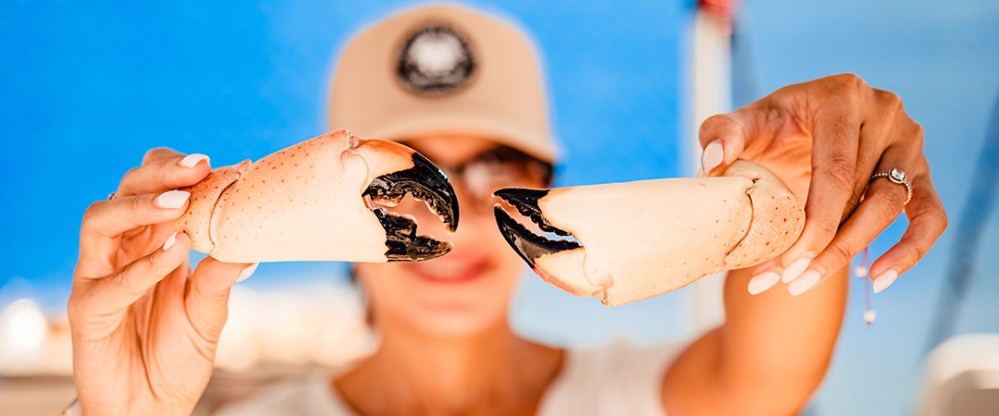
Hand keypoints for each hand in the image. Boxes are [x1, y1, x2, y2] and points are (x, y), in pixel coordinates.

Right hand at [69, 149, 254, 414]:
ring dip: (140, 206)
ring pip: (99, 221)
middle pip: (122, 192)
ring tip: (180, 204)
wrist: (153, 410)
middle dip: (158, 174)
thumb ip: (220, 278)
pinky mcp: (87, 311)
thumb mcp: (209, 313)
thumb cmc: (177, 357)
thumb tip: (249, 244)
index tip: (212, 163)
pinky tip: (175, 251)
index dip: (174, 170)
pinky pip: (109, 282)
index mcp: (148, 242)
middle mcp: (119, 252)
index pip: (150, 187)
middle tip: (197, 168)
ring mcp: (98, 278)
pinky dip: (144, 264)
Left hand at [698, 73, 946, 295]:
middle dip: (824, 245)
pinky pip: (931, 217)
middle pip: (862, 193)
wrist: (792, 137)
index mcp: (842, 95)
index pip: (837, 170)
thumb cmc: (767, 131)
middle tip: (788, 280)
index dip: (816, 222)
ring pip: (892, 209)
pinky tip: (879, 280)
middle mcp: (885, 112)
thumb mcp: (741, 127)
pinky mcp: (921, 173)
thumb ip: (720, 134)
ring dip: (851, 253)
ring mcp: (908, 142)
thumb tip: (713, 159)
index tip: (787, 262)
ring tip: (807, 282)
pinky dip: (910, 252)